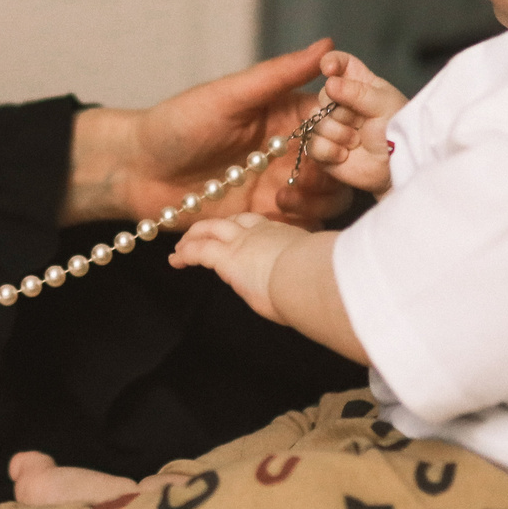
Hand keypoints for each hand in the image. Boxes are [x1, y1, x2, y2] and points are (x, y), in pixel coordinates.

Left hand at [65, 40, 351, 228]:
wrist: (136, 171)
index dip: (345, 124)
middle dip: (337, 167)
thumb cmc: (176, 123)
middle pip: (342, 161)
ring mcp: (282, 185)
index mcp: (288, 114)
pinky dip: (301, 223)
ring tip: (285, 196)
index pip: (338, 116)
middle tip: (310, 169)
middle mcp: (292, 150)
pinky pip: (303, 225)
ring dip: (320, 197)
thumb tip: (327, 46)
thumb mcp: (228, 95)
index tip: (334, 132)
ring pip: (330, 196)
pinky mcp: (268, 218)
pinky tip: (275, 214)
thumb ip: (278, 74)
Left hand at [171, 213, 365, 363]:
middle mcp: (263, 232)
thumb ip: (317, 272)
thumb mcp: (322, 271)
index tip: (240, 232)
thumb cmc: (325, 280)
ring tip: (182, 248)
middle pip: (235, 222)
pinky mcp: (226, 256)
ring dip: (195, 238)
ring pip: (212, 231)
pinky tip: (176, 260)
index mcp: (288, 235)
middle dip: (218, 227)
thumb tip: (331, 286)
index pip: (262, 226)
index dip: (246, 227)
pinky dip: (186, 253)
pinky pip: (199, 251)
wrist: (311, 277)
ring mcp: (243, 241)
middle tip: (205, 234)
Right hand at [299, 49, 406, 195]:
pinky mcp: (324, 149)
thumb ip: (357, 92)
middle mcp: (343, 103)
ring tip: (357, 142)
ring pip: (315, 121)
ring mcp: (332, 126)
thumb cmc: (399, 135)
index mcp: (361, 85)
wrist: (397, 170)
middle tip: (360, 123)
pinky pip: (312, 144)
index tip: (328, 69)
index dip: (332, 62)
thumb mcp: (384, 106)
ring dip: (338, 134)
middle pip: (323, 95)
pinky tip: (345, 155)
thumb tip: (330, 83)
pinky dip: (329, 151)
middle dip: (340, 111)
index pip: (342, 63)